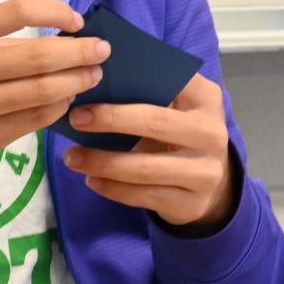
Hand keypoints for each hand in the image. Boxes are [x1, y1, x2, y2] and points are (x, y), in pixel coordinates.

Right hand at [0, 0, 109, 167]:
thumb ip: (13, 38)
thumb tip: (74, 35)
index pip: (17, 11)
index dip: (55, 12)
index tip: (78, 20)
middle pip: (38, 58)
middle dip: (79, 52)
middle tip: (102, 51)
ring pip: (41, 91)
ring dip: (76, 81)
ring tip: (93, 75)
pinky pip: (36, 118)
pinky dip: (60, 106)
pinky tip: (69, 98)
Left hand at [62, 73, 235, 229]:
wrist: (210, 184)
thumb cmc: (180, 134)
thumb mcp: (176, 108)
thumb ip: (149, 92)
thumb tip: (94, 84)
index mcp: (206, 98)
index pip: (170, 80)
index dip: (131, 79)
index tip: (93, 81)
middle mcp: (211, 133)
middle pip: (155, 122)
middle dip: (111, 120)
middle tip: (76, 119)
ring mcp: (205, 172)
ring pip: (145, 167)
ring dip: (103, 162)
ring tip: (73, 157)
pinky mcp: (191, 203)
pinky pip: (144, 196)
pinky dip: (113, 188)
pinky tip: (92, 180)